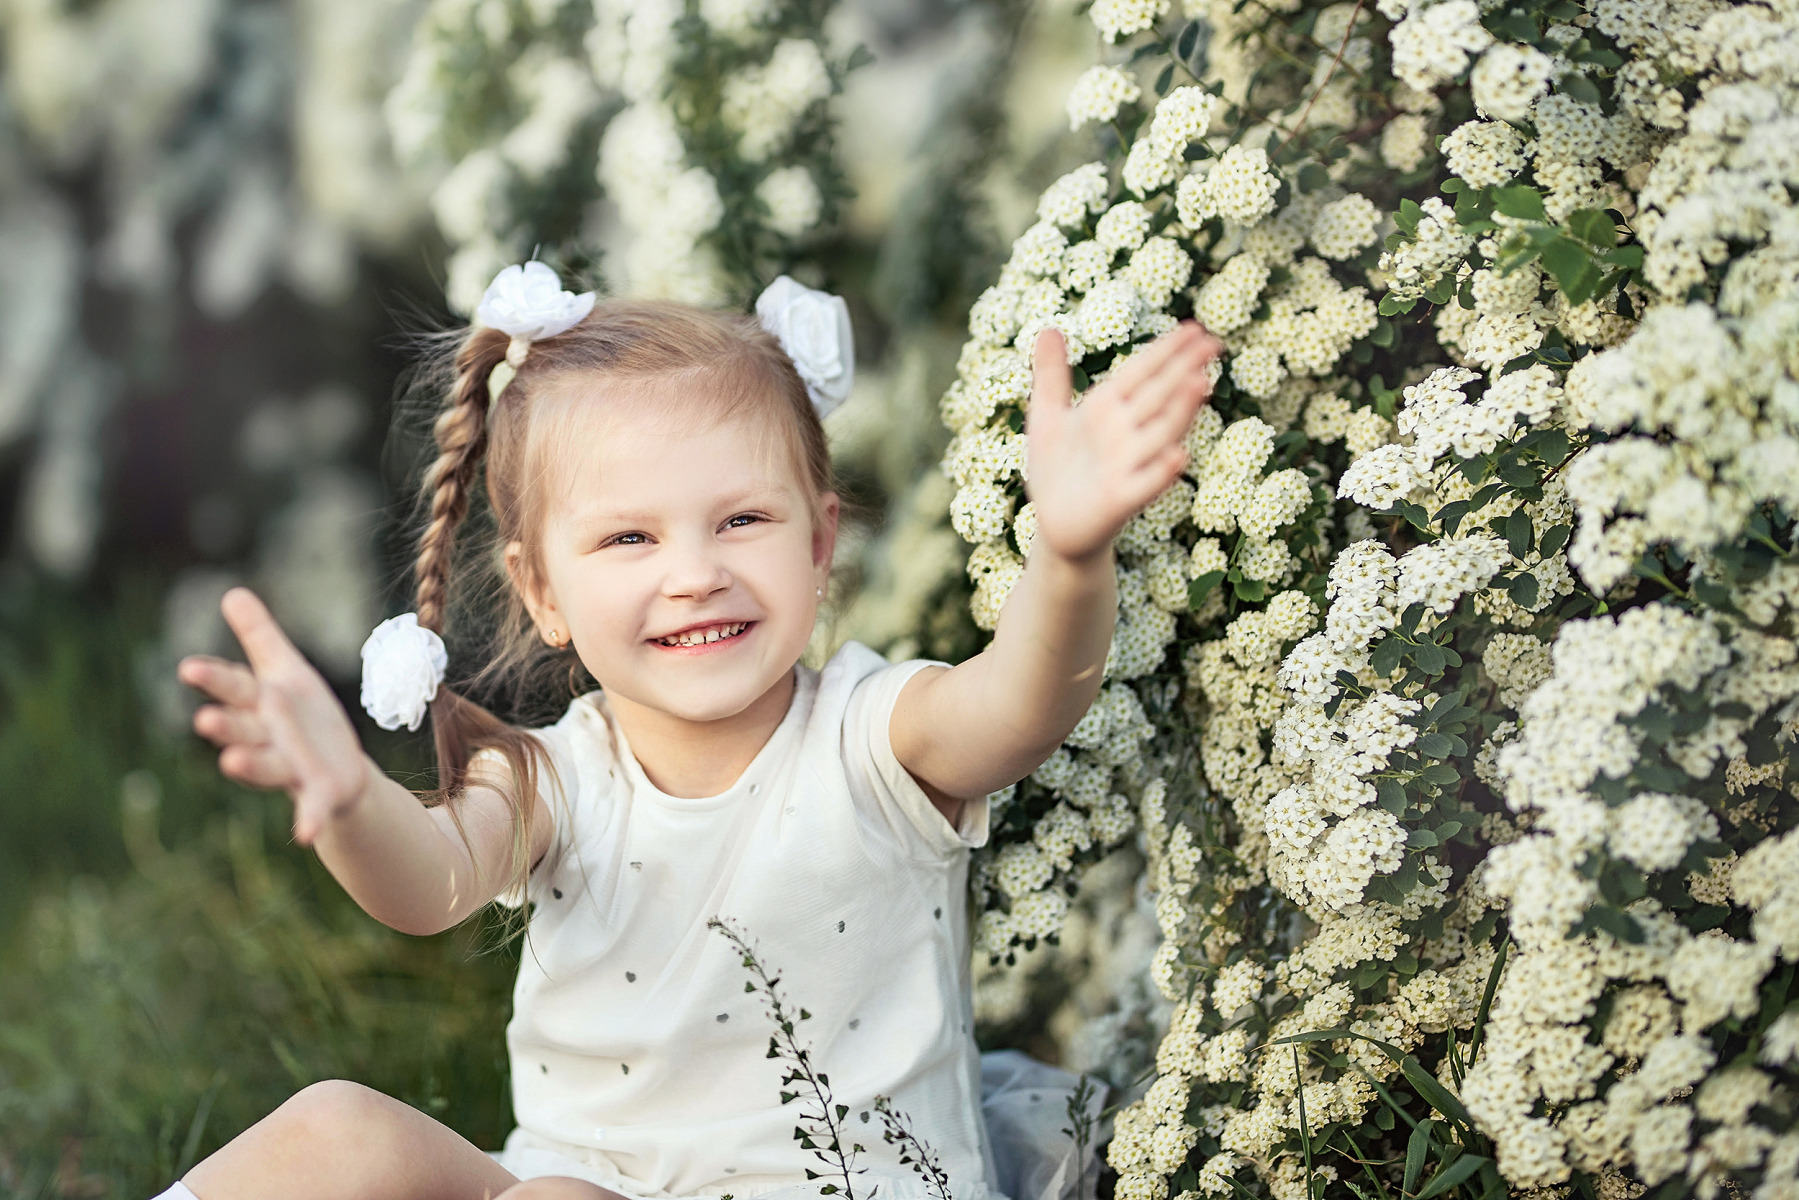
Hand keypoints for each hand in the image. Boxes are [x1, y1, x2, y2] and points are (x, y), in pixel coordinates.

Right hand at [178, 587, 370, 844]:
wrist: (339, 769)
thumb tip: (232, 592)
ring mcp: (289, 768)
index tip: (188, 668)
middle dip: (226, 724)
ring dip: (249, 766)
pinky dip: (307, 821)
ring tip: (233, 763)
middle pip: (242, 728)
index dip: (214, 680)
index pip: (234, 688)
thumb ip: (260, 636)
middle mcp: (267, 738)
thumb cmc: (303, 716)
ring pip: (266, 767)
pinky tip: (306, 835)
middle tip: (206, 720)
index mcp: (261, 704)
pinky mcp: (316, 795)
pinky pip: (309, 810)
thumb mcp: (287, 670)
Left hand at [1025, 321, 1221, 562]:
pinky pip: (1145, 484)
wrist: (1054, 524)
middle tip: (1213, 342)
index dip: (1165, 350)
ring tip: (1200, 383)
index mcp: (1107, 408)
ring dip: (1180, 412)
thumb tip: (1048, 328)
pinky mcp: (1120, 500)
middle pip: (1158, 396)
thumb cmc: (1056, 469)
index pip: (1142, 372)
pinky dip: (1160, 472)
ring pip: (1159, 434)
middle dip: (1182, 369)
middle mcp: (1123, 433)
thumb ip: (1050, 375)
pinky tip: (1177, 456)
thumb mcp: (1046, 417)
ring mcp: (1126, 465)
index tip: (1194, 327)